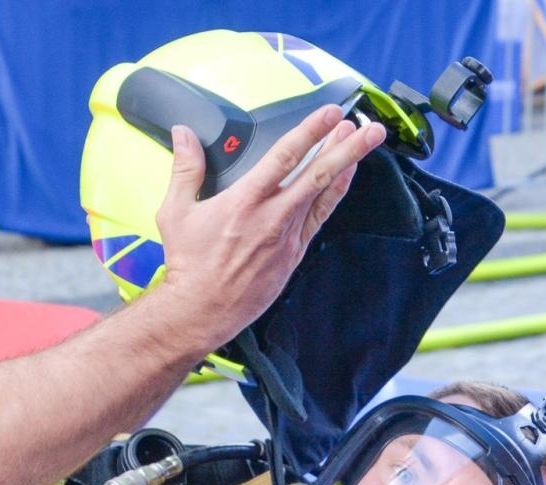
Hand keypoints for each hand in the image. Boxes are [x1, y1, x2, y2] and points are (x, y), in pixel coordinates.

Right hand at [149, 104, 386, 354]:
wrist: (202, 310)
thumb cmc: (189, 264)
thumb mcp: (176, 211)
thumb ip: (185, 168)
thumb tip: (183, 134)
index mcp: (244, 200)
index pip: (285, 157)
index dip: (311, 131)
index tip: (330, 113)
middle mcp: (272, 216)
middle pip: (317, 174)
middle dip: (346, 147)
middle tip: (369, 126)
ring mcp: (287, 236)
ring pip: (323, 193)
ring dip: (345, 164)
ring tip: (365, 141)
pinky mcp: (293, 253)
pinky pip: (319, 217)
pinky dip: (334, 194)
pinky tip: (344, 177)